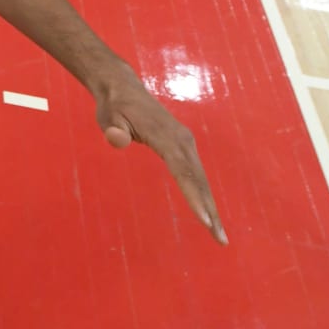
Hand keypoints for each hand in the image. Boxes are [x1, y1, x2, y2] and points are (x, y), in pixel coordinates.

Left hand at [96, 69, 226, 242]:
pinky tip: (209, 213)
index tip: (204, 220)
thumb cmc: (114, 107)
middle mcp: (182, 140)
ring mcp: (186, 142)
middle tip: (220, 239)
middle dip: (210, 210)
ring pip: (201, 179)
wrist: (123, 89)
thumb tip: (116, 138)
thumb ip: (113, 130)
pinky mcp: (184, 145)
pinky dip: (204, 194)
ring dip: (211, 206)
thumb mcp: (108, 117)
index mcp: (166, 136)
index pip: (182, 171)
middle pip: (199, 179)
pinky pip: (196, 173)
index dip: (193, 196)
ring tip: (219, 234)